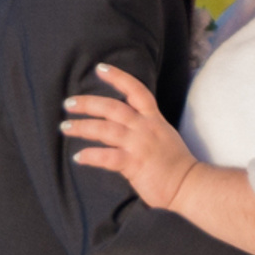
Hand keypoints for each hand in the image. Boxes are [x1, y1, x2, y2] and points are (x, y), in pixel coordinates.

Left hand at [63, 64, 197, 211]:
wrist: (190, 185)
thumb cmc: (177, 165)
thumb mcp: (165, 137)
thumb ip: (147, 128)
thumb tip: (126, 127)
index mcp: (154, 119)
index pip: (136, 90)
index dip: (117, 77)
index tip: (99, 69)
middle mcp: (145, 128)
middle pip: (111, 107)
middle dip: (87, 103)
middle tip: (68, 104)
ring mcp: (139, 145)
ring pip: (104, 129)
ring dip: (81, 127)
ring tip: (65, 128)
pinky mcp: (134, 164)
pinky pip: (106, 156)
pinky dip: (90, 156)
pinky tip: (78, 157)